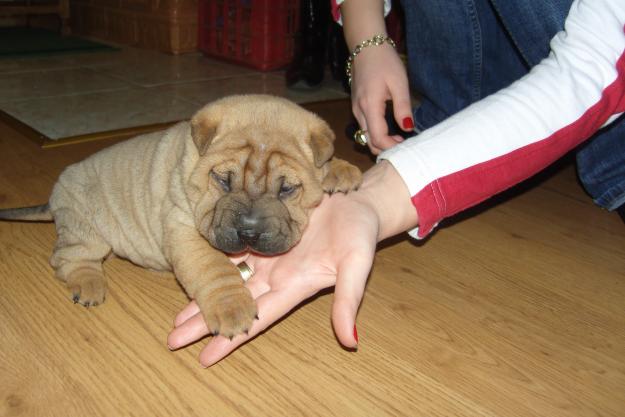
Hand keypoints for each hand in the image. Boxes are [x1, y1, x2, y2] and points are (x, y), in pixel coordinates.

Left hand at [167, 192, 378, 366]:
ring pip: (227, 279)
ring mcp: (267, 253)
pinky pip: (231, 247)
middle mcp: (275, 274)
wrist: (357, 201)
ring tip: (177, 315)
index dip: (232, 338)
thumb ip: (349, 300)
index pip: (257, 318)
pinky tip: (191, 267)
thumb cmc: (360, 233)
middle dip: (204, 322)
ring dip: (203, 296)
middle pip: (234, 304)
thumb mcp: (357, 265)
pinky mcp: (262, 229)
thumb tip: (351, 341)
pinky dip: (212, 259)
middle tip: (173, 341)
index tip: (204, 358)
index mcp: (294, 285)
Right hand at [350, 43, 412, 153]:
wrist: (366, 46)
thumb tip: (407, 128)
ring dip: (380, 141)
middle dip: (385, 148)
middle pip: (368, 141)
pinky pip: (364, 127)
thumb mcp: (399, 83)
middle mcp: (359, 111)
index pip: (377, 137)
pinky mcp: (356, 106)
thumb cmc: (384, 61)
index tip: (405, 145)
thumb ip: (403, 108)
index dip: (391, 146)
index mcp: (369, 106)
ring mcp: (355, 109)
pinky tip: (389, 129)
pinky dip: (376, 133)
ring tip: (399, 138)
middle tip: (403, 144)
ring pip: (365, 135)